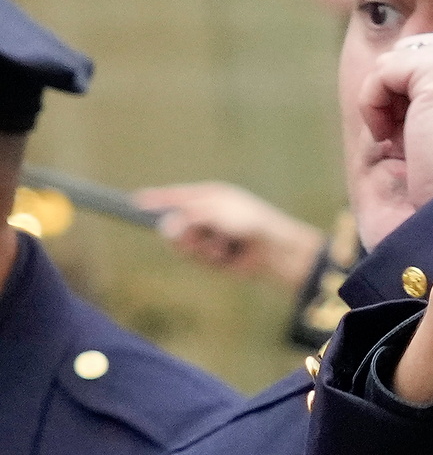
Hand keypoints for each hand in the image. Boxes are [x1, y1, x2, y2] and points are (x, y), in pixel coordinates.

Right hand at [139, 182, 326, 289]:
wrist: (276, 251)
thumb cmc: (250, 222)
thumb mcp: (217, 213)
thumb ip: (188, 218)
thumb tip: (164, 230)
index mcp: (209, 196)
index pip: (176, 196)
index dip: (156, 200)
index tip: (134, 202)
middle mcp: (207, 216)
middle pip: (173, 224)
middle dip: (181, 234)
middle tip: (195, 236)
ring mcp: (210, 236)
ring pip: (183, 245)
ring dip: (199, 248)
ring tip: (220, 247)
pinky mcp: (215, 257)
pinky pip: (197, 259)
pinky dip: (209, 258)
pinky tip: (226, 256)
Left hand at [359, 34, 432, 212]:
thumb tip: (409, 60)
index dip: (426, 94)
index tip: (432, 136)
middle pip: (424, 50)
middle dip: (408, 93)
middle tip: (416, 141)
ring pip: (401, 58)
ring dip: (389, 100)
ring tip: (404, 141)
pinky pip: (384, 70)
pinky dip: (372, 105)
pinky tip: (390, 140)